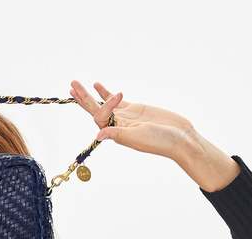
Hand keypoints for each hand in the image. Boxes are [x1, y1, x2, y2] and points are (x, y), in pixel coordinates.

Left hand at [69, 80, 197, 160]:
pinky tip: (97, 85)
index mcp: (116, 133)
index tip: (120, 96)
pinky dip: (105, 93)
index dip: (104, 105)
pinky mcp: (134, 109)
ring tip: (76, 85)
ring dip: (89, 95)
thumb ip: (118, 134)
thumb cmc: (160, 141)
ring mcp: (125, 116)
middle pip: (94, 110)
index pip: (100, 117)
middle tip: (72, 84)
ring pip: (102, 104)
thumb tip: (98, 135)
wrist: (178, 137)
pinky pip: (115, 100)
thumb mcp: (138, 137)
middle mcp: (117, 125)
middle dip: (83, 98)